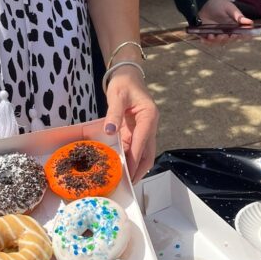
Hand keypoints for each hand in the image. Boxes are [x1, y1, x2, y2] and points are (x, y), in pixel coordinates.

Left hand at [103, 68, 157, 182]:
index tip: (129, 172)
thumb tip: (110, 130)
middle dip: (140, 168)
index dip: (135, 157)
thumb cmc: (123, 83)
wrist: (127, 75)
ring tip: (125, 180)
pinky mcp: (137, 131)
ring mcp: (144, 129)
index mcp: (149, 116)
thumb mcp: (117, 95)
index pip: (142, 141)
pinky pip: (135, 148)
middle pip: (148, 152)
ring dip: (136, 166)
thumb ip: (114, 113)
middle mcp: (150, 125)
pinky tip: (121, 167)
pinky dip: (130, 158)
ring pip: (143, 152)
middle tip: (129, 184)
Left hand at [195, 0, 252, 44]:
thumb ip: (238, 16)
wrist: (202, 2)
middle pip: (229, 39)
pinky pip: (208, 41)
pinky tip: (206, 38)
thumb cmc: (219, 5)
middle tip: (228, 35)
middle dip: (229, 39)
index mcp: (234, 26)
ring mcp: (216, 34)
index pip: (240, 33)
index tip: (239, 34)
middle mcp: (226, 32)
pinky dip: (207, 41)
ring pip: (219, 42)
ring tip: (215, 36)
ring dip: (218, 40)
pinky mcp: (207, 34)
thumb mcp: (229, 8)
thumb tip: (250, 22)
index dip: (241, 36)